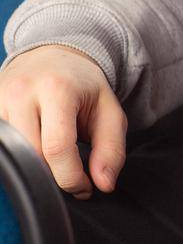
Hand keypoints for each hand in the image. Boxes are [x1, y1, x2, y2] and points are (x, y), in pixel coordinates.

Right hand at [0, 46, 127, 198]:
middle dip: (52, 175)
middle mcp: (21, 92)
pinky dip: (15, 156)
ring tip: (51, 159)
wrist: (54, 56)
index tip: (84, 187)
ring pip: (11, 155)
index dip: (71, 178)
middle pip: (30, 155)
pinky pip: (0, 148)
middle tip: (69, 174)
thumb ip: (111, 149)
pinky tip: (31, 150)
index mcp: (57, 89)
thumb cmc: (83, 87)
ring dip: (33, 166)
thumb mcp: (109, 111)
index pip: (57, 148)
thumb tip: (104, 185)